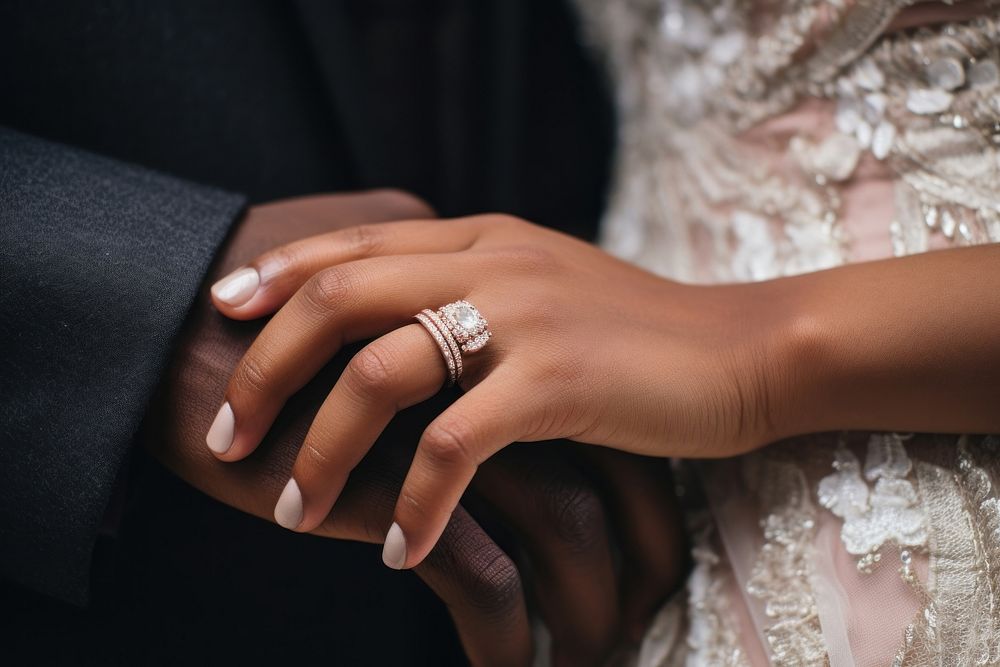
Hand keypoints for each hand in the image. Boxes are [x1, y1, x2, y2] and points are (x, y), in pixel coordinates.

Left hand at [149, 194, 686, 665]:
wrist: (742, 351)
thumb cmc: (639, 332)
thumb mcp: (546, 289)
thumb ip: (476, 286)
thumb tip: (400, 323)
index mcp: (483, 238)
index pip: (355, 243)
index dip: (279, 274)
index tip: (223, 311)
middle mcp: (491, 262)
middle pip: (339, 297)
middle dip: (265, 368)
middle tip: (225, 434)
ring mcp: (523, 317)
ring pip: (379, 372)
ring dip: (322, 449)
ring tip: (294, 511)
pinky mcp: (556, 381)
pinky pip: (451, 446)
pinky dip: (413, 503)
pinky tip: (400, 551)